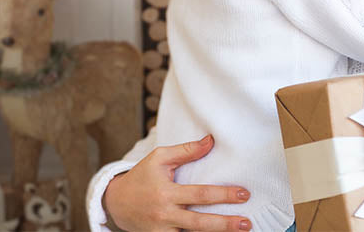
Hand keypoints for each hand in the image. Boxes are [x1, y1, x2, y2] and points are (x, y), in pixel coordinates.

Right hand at [102, 134, 251, 231]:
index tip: (243, 193)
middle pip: (200, 223)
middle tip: (246, 223)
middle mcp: (165, 214)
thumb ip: (186, 151)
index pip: (200, 194)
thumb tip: (211, 141)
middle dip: (225, 224)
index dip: (223, 195)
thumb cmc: (141, 177)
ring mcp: (163, 231)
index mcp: (166, 192)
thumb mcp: (159, 158)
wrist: (116, 203)